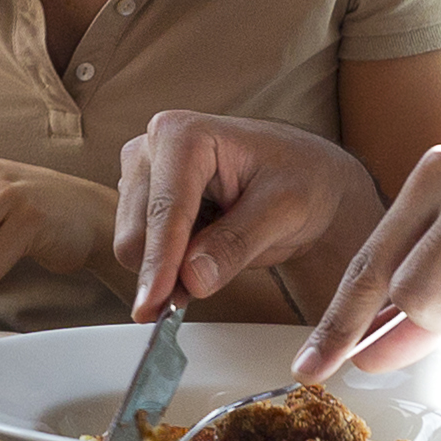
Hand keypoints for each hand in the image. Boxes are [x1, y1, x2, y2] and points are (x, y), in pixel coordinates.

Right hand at [113, 112, 380, 323]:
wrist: (308, 174)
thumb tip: (192, 280)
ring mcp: (142, 173)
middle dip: (165, 270)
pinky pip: (142, 251)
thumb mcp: (285, 210)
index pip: (165, 211)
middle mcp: (151, 148)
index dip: (160, 262)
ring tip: (221, 254)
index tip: (154, 305)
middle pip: (136, 234)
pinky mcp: (142, 198)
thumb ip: (236, 244)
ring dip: (169, 269)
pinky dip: (169, 268)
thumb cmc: (302, 178)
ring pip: (133, 247)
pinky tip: (204, 256)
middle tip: (212, 282)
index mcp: (183, 135)